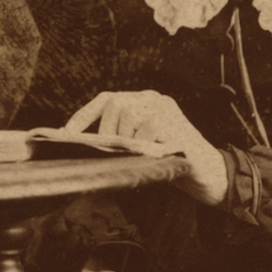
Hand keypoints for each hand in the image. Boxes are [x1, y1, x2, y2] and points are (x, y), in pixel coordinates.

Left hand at [65, 91, 228, 205]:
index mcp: (143, 101)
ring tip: (136, 153)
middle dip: (108, 130)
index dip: (84, 115)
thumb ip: (120, 140)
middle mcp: (153, 98)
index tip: (66, 133)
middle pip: (116, 102)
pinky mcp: (174, 119)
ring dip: (127, 138)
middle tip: (114, 151)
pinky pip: (148, 128)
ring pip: (130, 113)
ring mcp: (165, 106)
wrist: (206, 174)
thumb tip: (86, 147)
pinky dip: (143, 143)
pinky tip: (150, 153)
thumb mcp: (140, 148)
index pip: (107, 99)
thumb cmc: (169, 162)